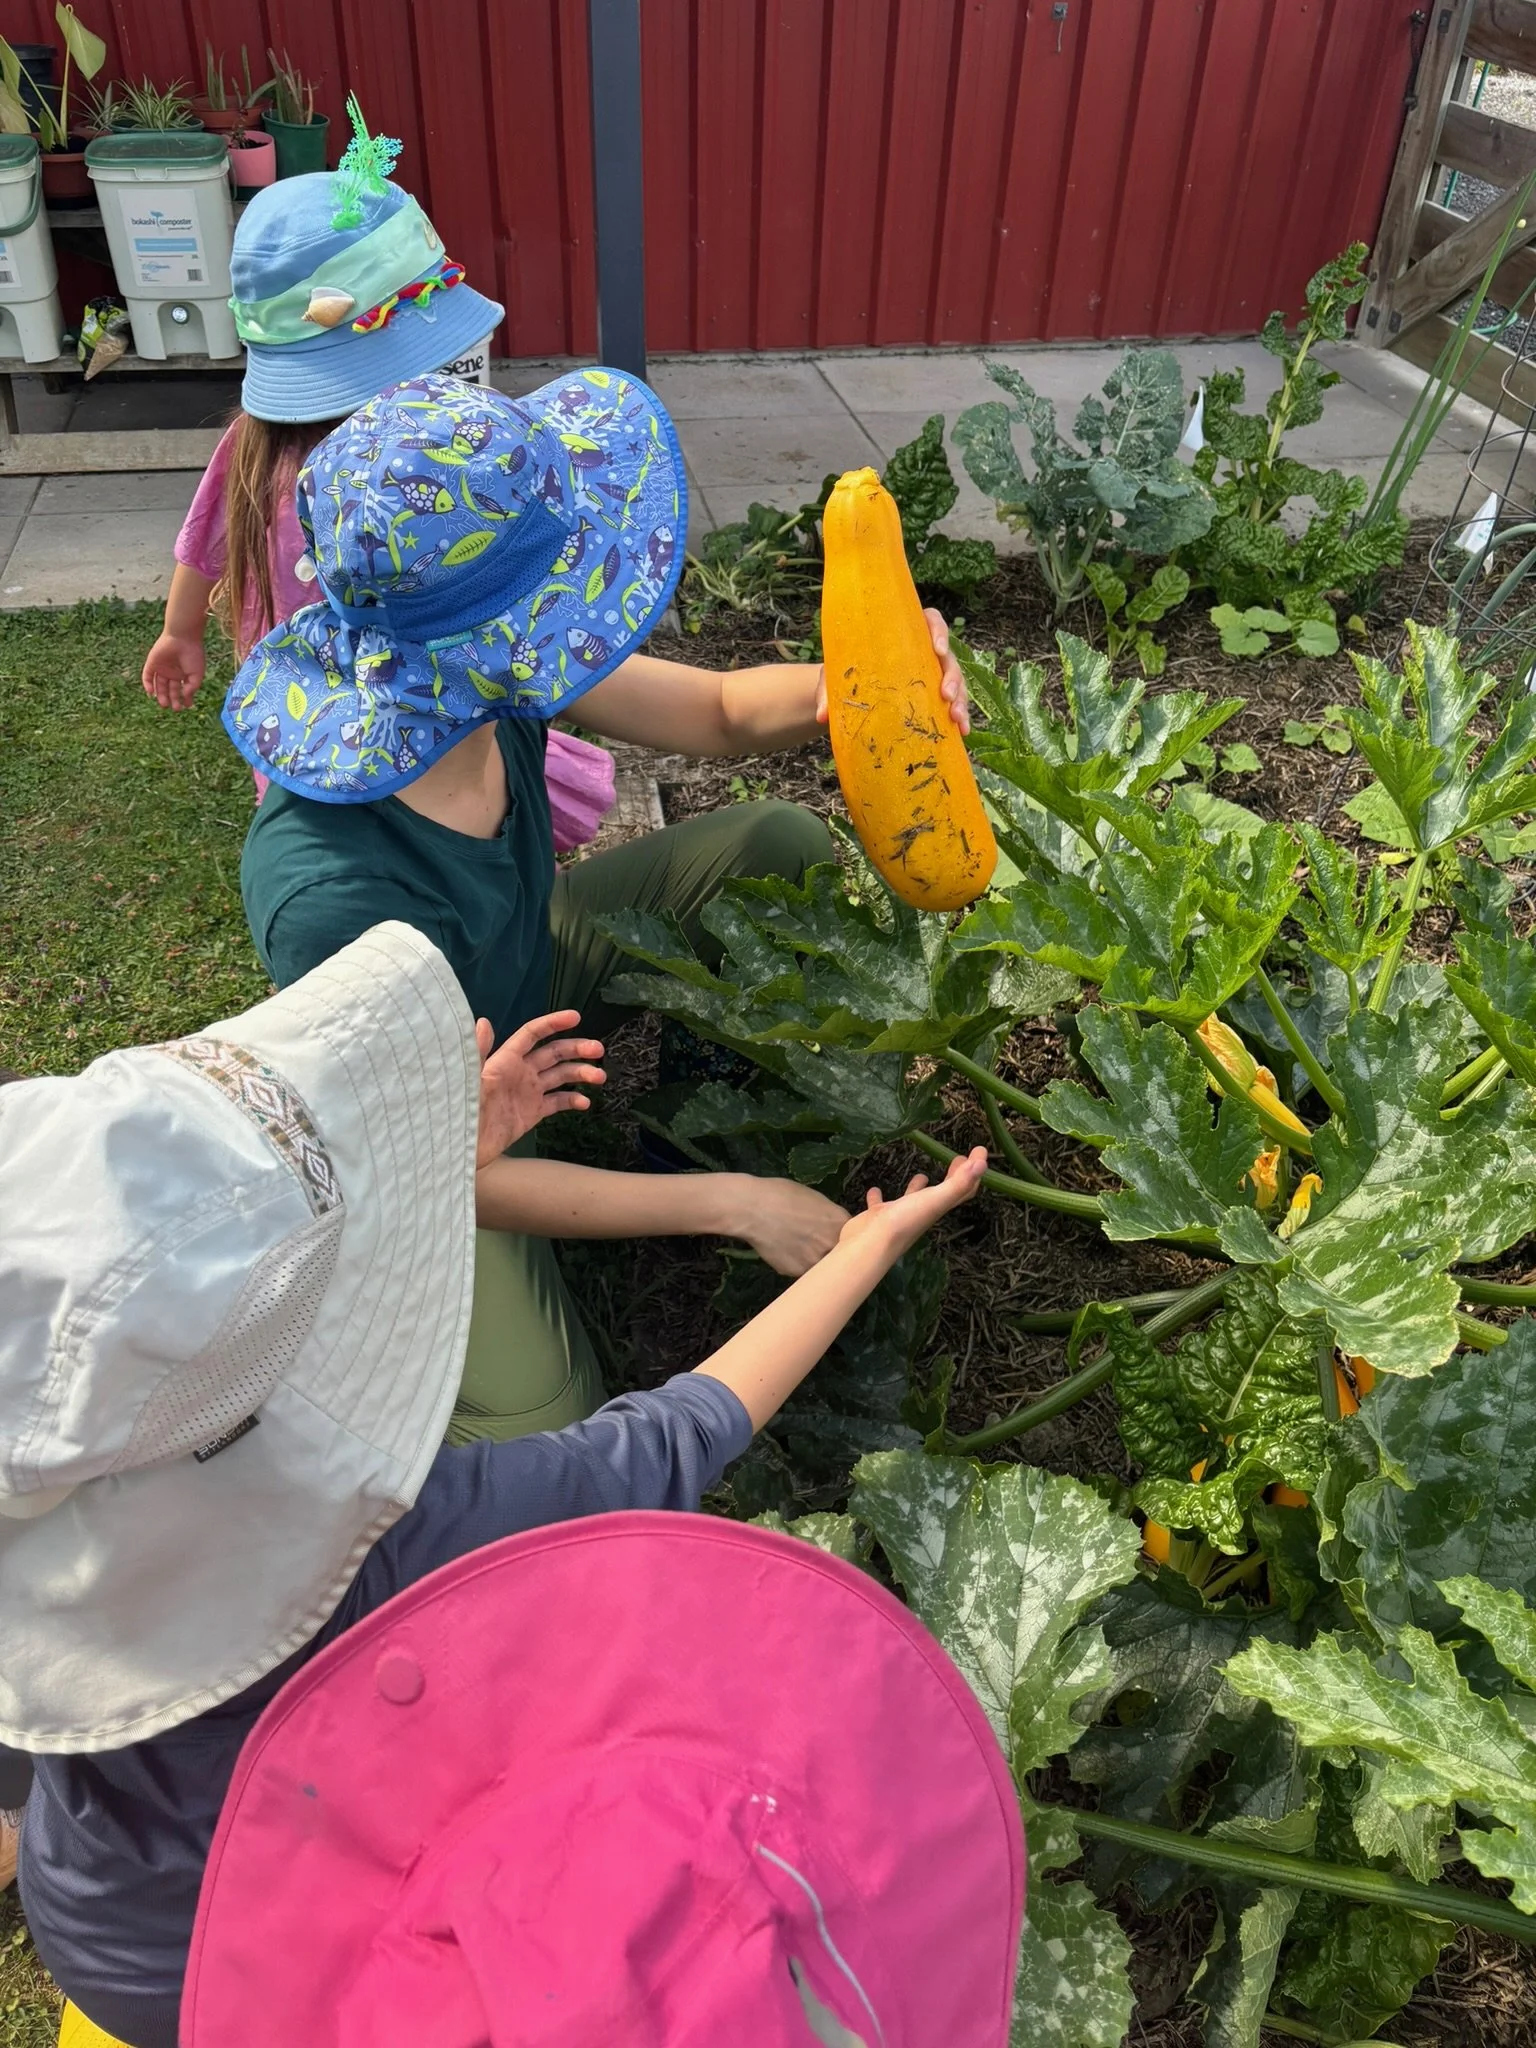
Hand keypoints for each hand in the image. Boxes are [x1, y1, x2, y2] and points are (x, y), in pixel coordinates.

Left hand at [142, 632, 206, 709]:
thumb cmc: (193, 655)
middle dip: (172, 699)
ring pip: (158, 685)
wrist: (182, 638)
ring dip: (160, 695)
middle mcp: (172, 672)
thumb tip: (186, 698)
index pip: (182, 689)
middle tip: (175, 708)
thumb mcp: (196, 675)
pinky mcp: (152, 663)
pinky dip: (147, 685)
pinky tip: (151, 693)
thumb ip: (192, 688)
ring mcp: (161, 668)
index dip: (184, 699)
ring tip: (164, 704)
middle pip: (170, 689)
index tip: (187, 706)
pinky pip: (147, 676)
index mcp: (183, 674)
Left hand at [475, 1012, 605, 1166]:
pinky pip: (557, 1102)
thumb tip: (483, 1022)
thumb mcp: (470, 1080)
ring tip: (600, 1077)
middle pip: (553, 1053)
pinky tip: (585, 1103)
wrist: (464, 1147)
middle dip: (576, 1049)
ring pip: (560, 1076)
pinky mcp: (532, 1112)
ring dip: (581, 1073)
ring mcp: (528, 1092)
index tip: (576, 1017)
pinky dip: (573, 1100)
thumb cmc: (463, 1110)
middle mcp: (520, 1072)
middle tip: (598, 1050)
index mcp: (506, 1060)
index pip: (532, 1034)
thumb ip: (478, 1052)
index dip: (553, 1023)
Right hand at [729, 1177, 850, 1275]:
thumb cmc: (782, 1194)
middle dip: (834, 1252)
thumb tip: (834, 1227)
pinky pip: (803, 1271)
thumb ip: (831, 1217)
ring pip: (822, 1267)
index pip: (856, 1236)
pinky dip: (797, 1264)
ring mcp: (814, 1262)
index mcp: (840, 1223)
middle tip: (819, 1244)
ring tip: (800, 1248)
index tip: (841, 1236)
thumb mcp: (815, 1199)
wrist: (752, 1209)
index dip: (848, 1236)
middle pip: (841, 1255)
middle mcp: (832, 1245)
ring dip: (817, 1261)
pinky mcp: (795, 1272)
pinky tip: (786, 1251)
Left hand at [813, 607, 968, 735]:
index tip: (937, 648)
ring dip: (961, 700)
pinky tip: (961, 732)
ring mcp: (933, 673)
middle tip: (946, 696)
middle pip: (948, 656)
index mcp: (905, 633)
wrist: (848, 691)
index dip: (939, 632)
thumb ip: (829, 690)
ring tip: (957, 720)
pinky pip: (953, 702)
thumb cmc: (845, 673)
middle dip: (952, 676)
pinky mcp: (934, 696)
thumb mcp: (834, 676)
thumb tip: (823, 716)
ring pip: (956, 681)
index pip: (931, 621)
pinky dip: (958, 717)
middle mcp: (924, 651)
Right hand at [837, 1147, 986, 1260]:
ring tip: (922, 1175)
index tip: (979, 1150)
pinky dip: (879, 1197)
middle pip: (944, 1193)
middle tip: (959, 1159)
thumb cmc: (904, 1221)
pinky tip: (874, 1189)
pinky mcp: (878, 1216)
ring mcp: (899, 1215)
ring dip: (919, 1188)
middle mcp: (922, 1211)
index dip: (974, 1172)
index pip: (964, 1189)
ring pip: (913, 1199)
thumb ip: (958, 1183)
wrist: (870, 1245)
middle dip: (954, 1176)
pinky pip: (881, 1204)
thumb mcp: (935, 1200)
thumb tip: (982, 1164)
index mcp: (938, 1206)